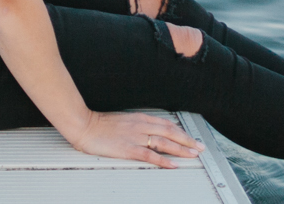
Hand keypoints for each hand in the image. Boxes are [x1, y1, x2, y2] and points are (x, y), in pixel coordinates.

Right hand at [67, 110, 204, 167]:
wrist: (83, 124)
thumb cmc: (98, 124)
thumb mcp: (121, 121)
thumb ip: (136, 126)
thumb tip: (148, 132)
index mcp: (138, 118)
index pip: (166, 124)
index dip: (181, 131)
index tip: (191, 138)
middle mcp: (140, 126)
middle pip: (169, 132)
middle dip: (187, 140)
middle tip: (200, 147)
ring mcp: (134, 137)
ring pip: (163, 142)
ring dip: (180, 149)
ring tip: (193, 155)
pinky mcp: (128, 148)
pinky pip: (149, 155)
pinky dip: (163, 160)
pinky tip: (172, 164)